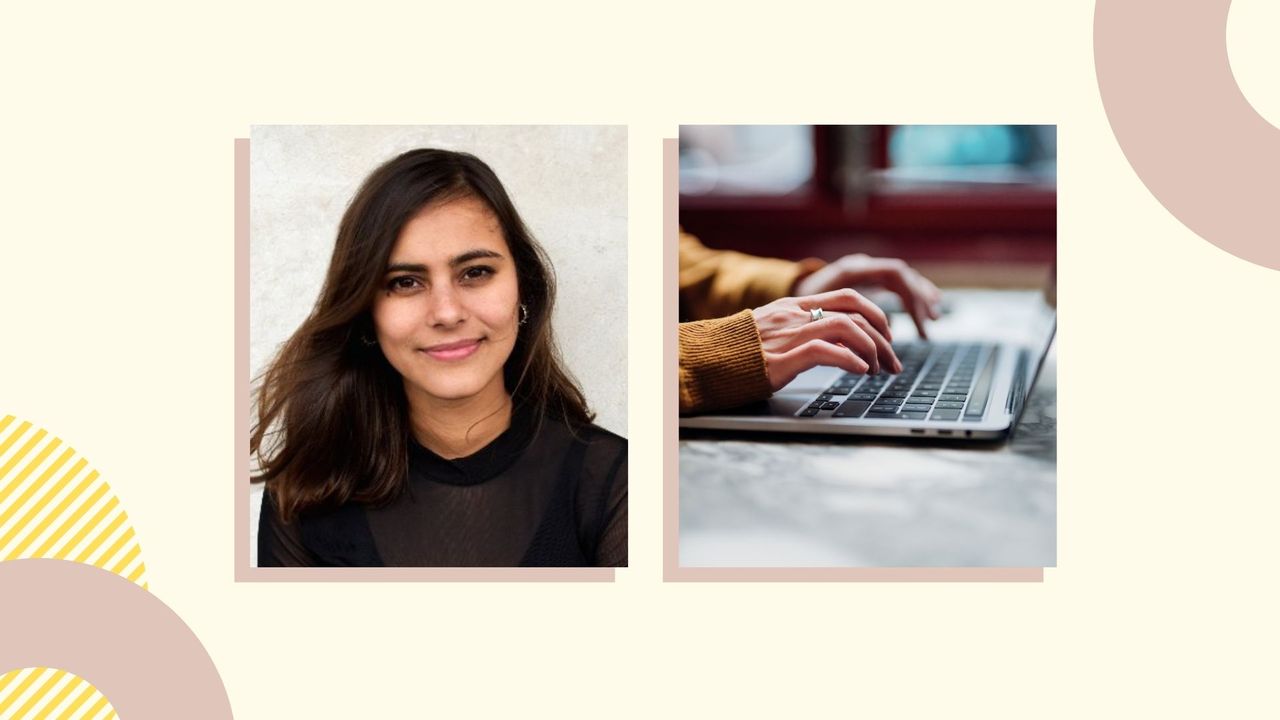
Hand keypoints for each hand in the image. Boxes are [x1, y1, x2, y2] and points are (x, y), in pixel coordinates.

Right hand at [751, 289, 901, 392]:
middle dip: (883, 336)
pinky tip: (860, 372)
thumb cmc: (740, 351)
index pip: (848, 297)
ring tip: (877, 370)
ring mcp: (789, 334)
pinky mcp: (783, 358)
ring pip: (847, 328)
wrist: (707, 360)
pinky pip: (826, 351)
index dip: (876, 315)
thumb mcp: (774, 331)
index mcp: (795, 306)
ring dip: (871, 350)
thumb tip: (837, 342)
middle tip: (892, 361)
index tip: (886, 337)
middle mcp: (795, 315)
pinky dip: (851, 360)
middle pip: (855, 311)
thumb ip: (801, 329)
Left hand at [794, 254, 941, 338]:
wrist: (782, 289)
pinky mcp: (863, 279)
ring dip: (919, 298)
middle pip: (902, 276)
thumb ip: (841, 324)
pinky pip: (895, 283)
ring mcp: (863, 270)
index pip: (894, 274)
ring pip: (901, 278)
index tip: (918, 325)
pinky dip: (911, 295)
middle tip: (928, 327)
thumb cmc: (794, 306)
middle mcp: (861, 265)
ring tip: (933, 319)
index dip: (911, 299)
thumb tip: (867, 346)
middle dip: (918, 302)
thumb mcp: (815, 314)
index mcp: (851, 269)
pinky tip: (924, 307)